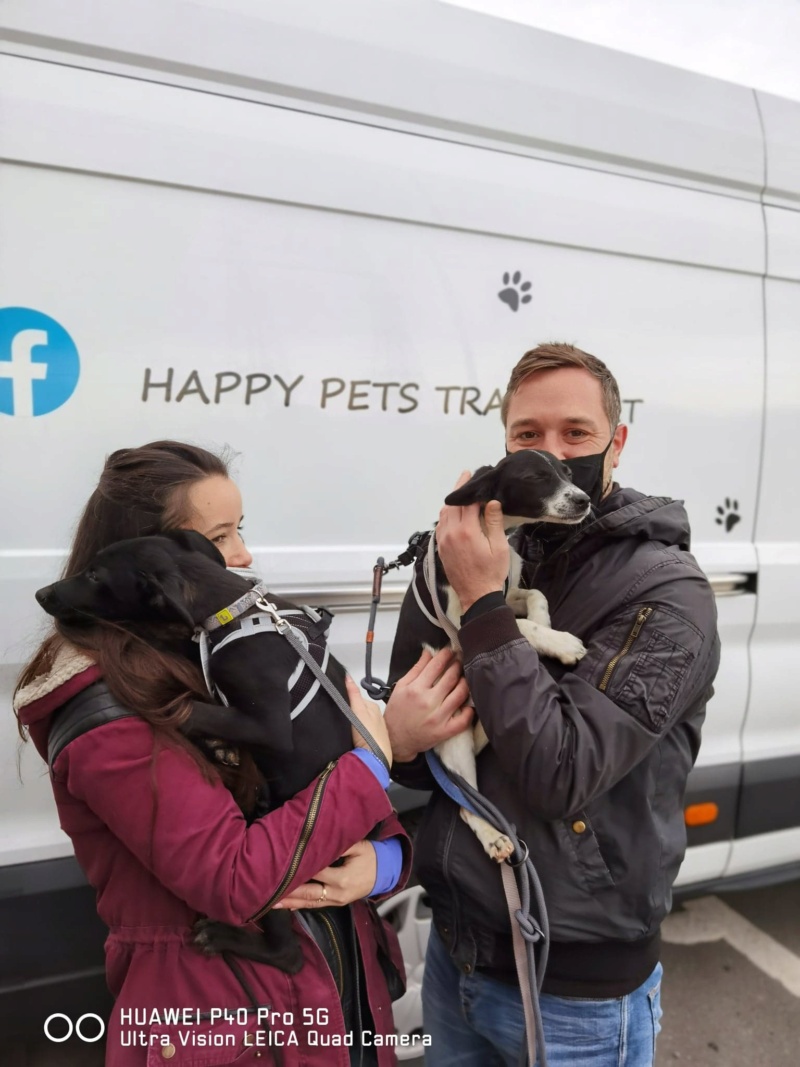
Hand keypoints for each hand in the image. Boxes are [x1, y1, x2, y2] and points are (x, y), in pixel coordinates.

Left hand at [273, 841, 376, 909]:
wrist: (385, 873)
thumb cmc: (371, 857)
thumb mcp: (359, 847)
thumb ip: (339, 844)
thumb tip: (319, 839)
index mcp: (342, 878)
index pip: (316, 873)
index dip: (300, 869)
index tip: (283, 865)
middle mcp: (337, 893)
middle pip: (309, 893)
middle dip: (289, 892)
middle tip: (269, 892)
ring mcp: (336, 901)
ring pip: (310, 903)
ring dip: (291, 903)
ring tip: (271, 903)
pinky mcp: (335, 904)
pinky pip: (315, 906)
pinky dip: (300, 906)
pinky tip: (287, 907)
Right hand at [346, 676, 391, 765]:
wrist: (375, 760)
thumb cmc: (369, 735)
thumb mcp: (358, 711)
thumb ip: (353, 694)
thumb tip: (347, 676)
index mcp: (373, 707)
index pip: (355, 698)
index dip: (345, 701)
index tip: (338, 705)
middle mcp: (376, 716)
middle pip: (357, 709)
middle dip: (349, 712)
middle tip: (341, 718)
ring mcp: (374, 729)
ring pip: (358, 721)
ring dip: (351, 723)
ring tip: (345, 729)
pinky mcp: (371, 740)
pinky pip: (360, 732)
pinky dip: (355, 733)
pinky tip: (351, 738)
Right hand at [384, 647, 472, 762]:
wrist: (395, 739)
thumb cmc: (397, 712)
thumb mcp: (401, 686)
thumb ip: (416, 669)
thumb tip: (429, 652)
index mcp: (416, 689)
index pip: (436, 666)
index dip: (446, 655)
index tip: (450, 651)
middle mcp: (428, 702)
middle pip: (451, 677)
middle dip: (457, 665)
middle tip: (460, 660)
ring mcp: (438, 718)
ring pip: (460, 694)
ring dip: (465, 682)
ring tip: (464, 678)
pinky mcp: (445, 731)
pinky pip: (464, 719)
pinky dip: (469, 710)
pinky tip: (468, 703)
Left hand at [436, 471, 508, 612]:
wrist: (477, 596)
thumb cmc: (491, 573)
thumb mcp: (499, 547)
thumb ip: (494, 522)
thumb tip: (491, 502)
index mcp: (467, 531)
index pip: (467, 502)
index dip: (472, 487)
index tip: (476, 475)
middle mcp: (451, 533)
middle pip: (452, 504)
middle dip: (459, 489)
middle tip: (466, 476)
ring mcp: (443, 541)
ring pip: (444, 514)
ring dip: (452, 502)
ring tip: (461, 492)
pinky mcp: (440, 548)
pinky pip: (440, 525)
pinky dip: (446, 514)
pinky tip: (454, 512)